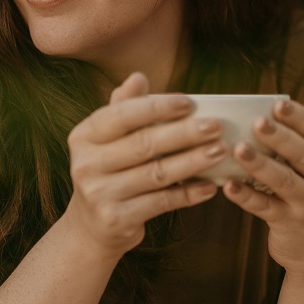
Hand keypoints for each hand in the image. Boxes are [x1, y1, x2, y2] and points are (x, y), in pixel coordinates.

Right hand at [63, 72, 224, 260]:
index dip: (157, 107)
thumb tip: (137, 77)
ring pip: (157, 173)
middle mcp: (86, 164)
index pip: (122, 115)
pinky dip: (188, 194)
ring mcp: (99, 193)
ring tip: (220, 151)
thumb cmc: (109, 171)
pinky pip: (161, 202)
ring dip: (193, 161)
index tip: (190, 103)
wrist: (91, 227)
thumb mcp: (108, 139)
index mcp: (84, 136)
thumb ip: (124, 108)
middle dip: (184, 133)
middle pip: (143, 144)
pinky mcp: (116, 219)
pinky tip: (209, 186)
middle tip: (216, 126)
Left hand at [223, 99, 303, 276]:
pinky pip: (265, 207)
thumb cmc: (299, 194)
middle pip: (302, 154)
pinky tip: (228, 186)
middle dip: (280, 137)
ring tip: (239, 149)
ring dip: (261, 164)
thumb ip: (287, 147)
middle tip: (257, 122)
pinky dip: (246, 196)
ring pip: (285, 181)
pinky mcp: (291, 223)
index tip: (278, 103)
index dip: (298, 117)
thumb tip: (246, 115)